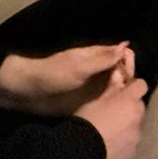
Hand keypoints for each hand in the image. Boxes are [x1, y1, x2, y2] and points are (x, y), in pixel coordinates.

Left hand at [0, 43, 134, 115]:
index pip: (124, 56)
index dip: (130, 66)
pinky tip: (117, 113)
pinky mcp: (89, 102)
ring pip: (118, 88)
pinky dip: (114, 105)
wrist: (27, 93)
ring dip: (124, 95)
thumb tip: (126, 45)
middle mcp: (99, 70)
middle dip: (129, 83)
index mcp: (98, 57)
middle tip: (127, 96)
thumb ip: (102, 58)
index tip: (129, 79)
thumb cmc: (53, 74)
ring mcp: (94, 87)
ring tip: (125, 107)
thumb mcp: (79, 66)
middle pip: (124, 73)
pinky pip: (107, 102)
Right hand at [73, 73, 149, 158]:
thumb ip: (111, 88)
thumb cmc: (87, 121)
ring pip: (135, 127)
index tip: (124, 90)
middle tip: (114, 113)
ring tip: (110, 133)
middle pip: (139, 108)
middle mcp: (137, 118)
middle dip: (130, 109)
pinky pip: (131, 145)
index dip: (133, 87)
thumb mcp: (95, 101)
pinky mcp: (132, 154)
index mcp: (129, 102)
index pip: (141, 86)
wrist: (81, 153)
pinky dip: (124, 144)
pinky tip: (110, 147)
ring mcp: (136, 138)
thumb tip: (119, 73)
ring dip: (127, 127)